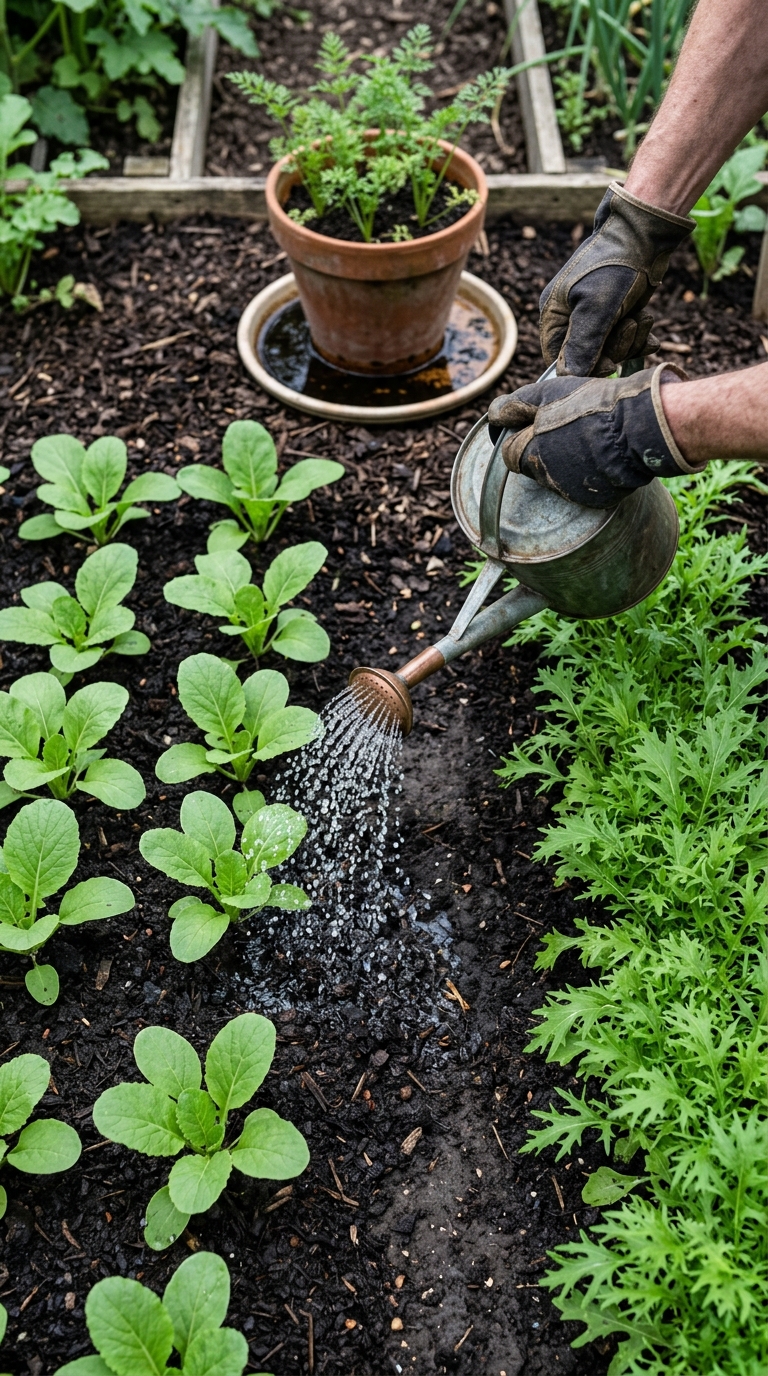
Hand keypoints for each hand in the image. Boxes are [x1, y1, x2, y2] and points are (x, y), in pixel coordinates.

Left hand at [487, 366, 704, 508]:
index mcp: (530, 453)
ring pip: (556, 477)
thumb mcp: (549, 393)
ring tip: (587, 438)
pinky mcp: (596, 500)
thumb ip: (517, 404)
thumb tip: (494, 414)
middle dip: (540, 450)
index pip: (508, 454)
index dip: (518, 438)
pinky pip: (582, 487)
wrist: (640, 428)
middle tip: (563, 429)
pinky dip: (586, 474)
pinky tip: (601, 454)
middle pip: (532, 466)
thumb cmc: (593, 405)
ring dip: (564, 461)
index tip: (534, 426)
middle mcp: (547, 478)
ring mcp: (571, 491)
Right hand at [539, 182, 692, 376]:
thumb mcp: (596, 307)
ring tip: (642, 317)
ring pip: (610, 352)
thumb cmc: (616, 264)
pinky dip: (639, 337)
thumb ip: (581, 345)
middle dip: (614, 349)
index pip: (558, 362)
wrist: (646, 233)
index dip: (583, 369)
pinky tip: (648, 324)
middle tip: (629, 324)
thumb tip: (568, 378)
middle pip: (588, 359)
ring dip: (631, 341)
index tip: (608, 364)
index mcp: (554, 315)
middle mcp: (570, 318)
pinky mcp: (617, 315)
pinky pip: (625, 341)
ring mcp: (595, 317)